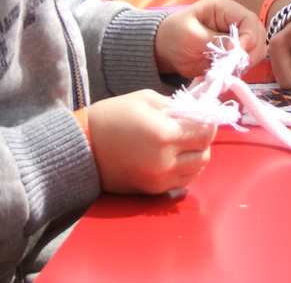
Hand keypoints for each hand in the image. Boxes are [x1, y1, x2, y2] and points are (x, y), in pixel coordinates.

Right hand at [86, 90, 217, 193]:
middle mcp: (165, 161)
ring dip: (195, 155)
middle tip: (190, 128)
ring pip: (197, 170)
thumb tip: (199, 111)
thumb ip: (176, 106)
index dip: (208, 122)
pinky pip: (182, 181)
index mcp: (164, 134)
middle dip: (202, 139)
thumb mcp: (144, 99)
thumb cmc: (111, 117)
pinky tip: (172, 157)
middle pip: (205, 153)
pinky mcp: (152, 191)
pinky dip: (184, 169)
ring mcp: (159, 179)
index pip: (206, 132)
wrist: (82, 148)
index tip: (203, 116)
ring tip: (181, 143)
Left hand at [154, 0, 266, 78]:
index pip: (248, 19)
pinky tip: (230, 71)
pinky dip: (242, 67)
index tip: (240, 53)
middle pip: (257, 34)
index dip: (250, 36)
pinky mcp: (233, 52)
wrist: (164, 51)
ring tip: (232, 68)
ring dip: (249, 60)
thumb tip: (238, 48)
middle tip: (238, 64)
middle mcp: (233, 20)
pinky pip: (247, 59)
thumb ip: (215, 41)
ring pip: (256, 48)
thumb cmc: (174, 36)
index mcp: (223, 8)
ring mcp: (235, 36)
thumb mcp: (191, 35)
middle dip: (252, 50)